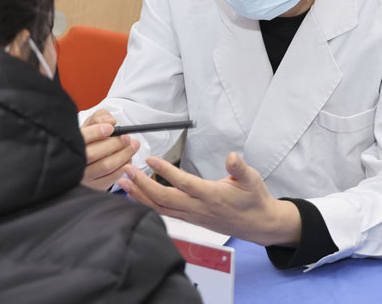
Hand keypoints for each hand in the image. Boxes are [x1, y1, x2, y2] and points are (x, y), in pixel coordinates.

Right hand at [80, 109, 139, 190]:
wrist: (84, 160)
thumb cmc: (89, 140)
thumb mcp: (90, 124)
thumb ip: (99, 117)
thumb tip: (109, 121)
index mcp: (71, 145)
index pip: (82, 139)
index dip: (97, 132)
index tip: (111, 128)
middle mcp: (74, 163)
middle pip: (94, 154)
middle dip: (115, 144)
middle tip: (128, 137)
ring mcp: (84, 177)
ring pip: (106, 166)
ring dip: (124, 154)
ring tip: (133, 145)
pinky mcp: (94, 187)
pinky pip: (112, 178)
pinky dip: (123, 166)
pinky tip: (128, 158)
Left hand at [118, 152, 300, 246]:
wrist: (258, 224)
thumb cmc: (254, 200)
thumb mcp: (252, 180)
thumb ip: (239, 168)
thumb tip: (232, 157)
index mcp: (212, 196)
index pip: (184, 184)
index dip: (166, 172)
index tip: (150, 159)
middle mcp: (199, 209)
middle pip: (164, 199)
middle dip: (143, 185)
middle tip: (127, 169)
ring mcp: (193, 216)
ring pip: (160, 209)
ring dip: (140, 196)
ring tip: (123, 182)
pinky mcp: (190, 219)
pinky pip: (164, 213)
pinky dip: (148, 204)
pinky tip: (137, 195)